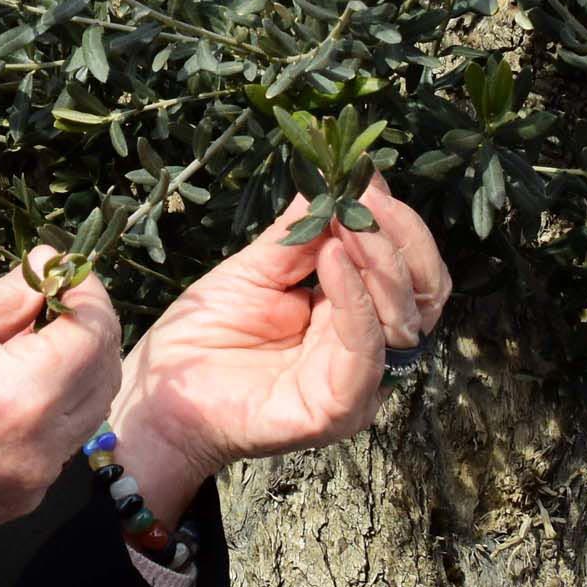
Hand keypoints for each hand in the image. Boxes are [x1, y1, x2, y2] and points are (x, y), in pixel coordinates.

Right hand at [0, 250, 121, 550]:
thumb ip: (4, 297)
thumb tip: (46, 274)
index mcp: (25, 397)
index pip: (95, 333)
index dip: (83, 289)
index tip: (54, 264)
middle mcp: (40, 450)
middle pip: (101, 377)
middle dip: (84, 330)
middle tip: (43, 297)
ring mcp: (26, 486)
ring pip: (81, 417)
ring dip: (67, 372)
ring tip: (15, 343)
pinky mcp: (8, 506)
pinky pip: (51, 450)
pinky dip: (44, 412)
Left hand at [110, 174, 451, 527]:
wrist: (162, 395)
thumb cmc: (205, 334)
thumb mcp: (258, 265)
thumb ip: (303, 228)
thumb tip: (344, 177)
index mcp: (356, 316)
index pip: (409, 268)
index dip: (396, 224)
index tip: (367, 181)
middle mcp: (369, 350)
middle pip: (423, 292)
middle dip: (399, 238)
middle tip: (365, 201)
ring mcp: (359, 383)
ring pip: (404, 318)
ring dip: (380, 261)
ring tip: (345, 224)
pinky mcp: (339, 409)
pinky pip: (365, 351)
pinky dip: (355, 300)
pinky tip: (331, 259)